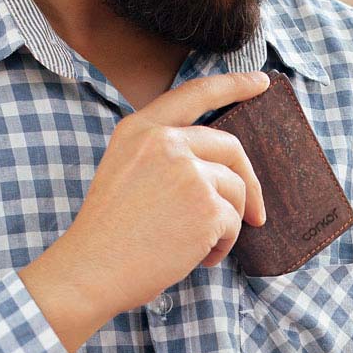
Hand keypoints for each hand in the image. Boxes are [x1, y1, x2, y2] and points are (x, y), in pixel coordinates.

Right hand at [54, 71, 269, 319]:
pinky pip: (233, 223)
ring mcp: (188, 172)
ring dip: (228, 224)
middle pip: (230, 148)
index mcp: (140, 130)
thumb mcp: (123, 173)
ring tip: (204, 249)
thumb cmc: (106, 236)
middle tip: (255, 214)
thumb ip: (161, 157)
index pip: (194, 93)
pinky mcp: (206, 206)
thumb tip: (216, 170)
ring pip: (235, 190)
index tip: (261, 82)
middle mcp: (165, 143)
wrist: (92, 270)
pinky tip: (200, 259)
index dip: (233, 84)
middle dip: (249, 182)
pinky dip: (223, 246)